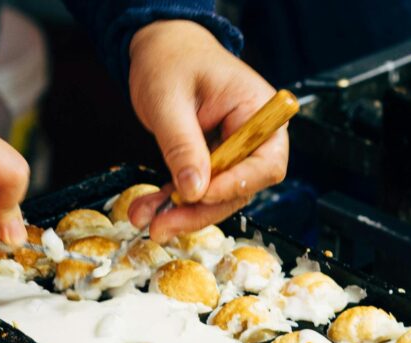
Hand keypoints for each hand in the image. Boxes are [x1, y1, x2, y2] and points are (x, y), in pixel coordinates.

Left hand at [125, 21, 287, 241]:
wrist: (159, 48)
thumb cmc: (170, 60)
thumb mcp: (170, 101)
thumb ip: (182, 145)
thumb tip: (194, 189)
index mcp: (257, 110)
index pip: (265, 162)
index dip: (236, 185)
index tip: (199, 195)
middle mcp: (252, 134)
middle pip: (239, 188)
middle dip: (199, 211)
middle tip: (161, 226)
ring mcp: (232, 149)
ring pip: (215, 196)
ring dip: (181, 212)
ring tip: (145, 220)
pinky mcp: (210, 159)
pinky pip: (196, 188)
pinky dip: (171, 201)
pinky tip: (147, 209)